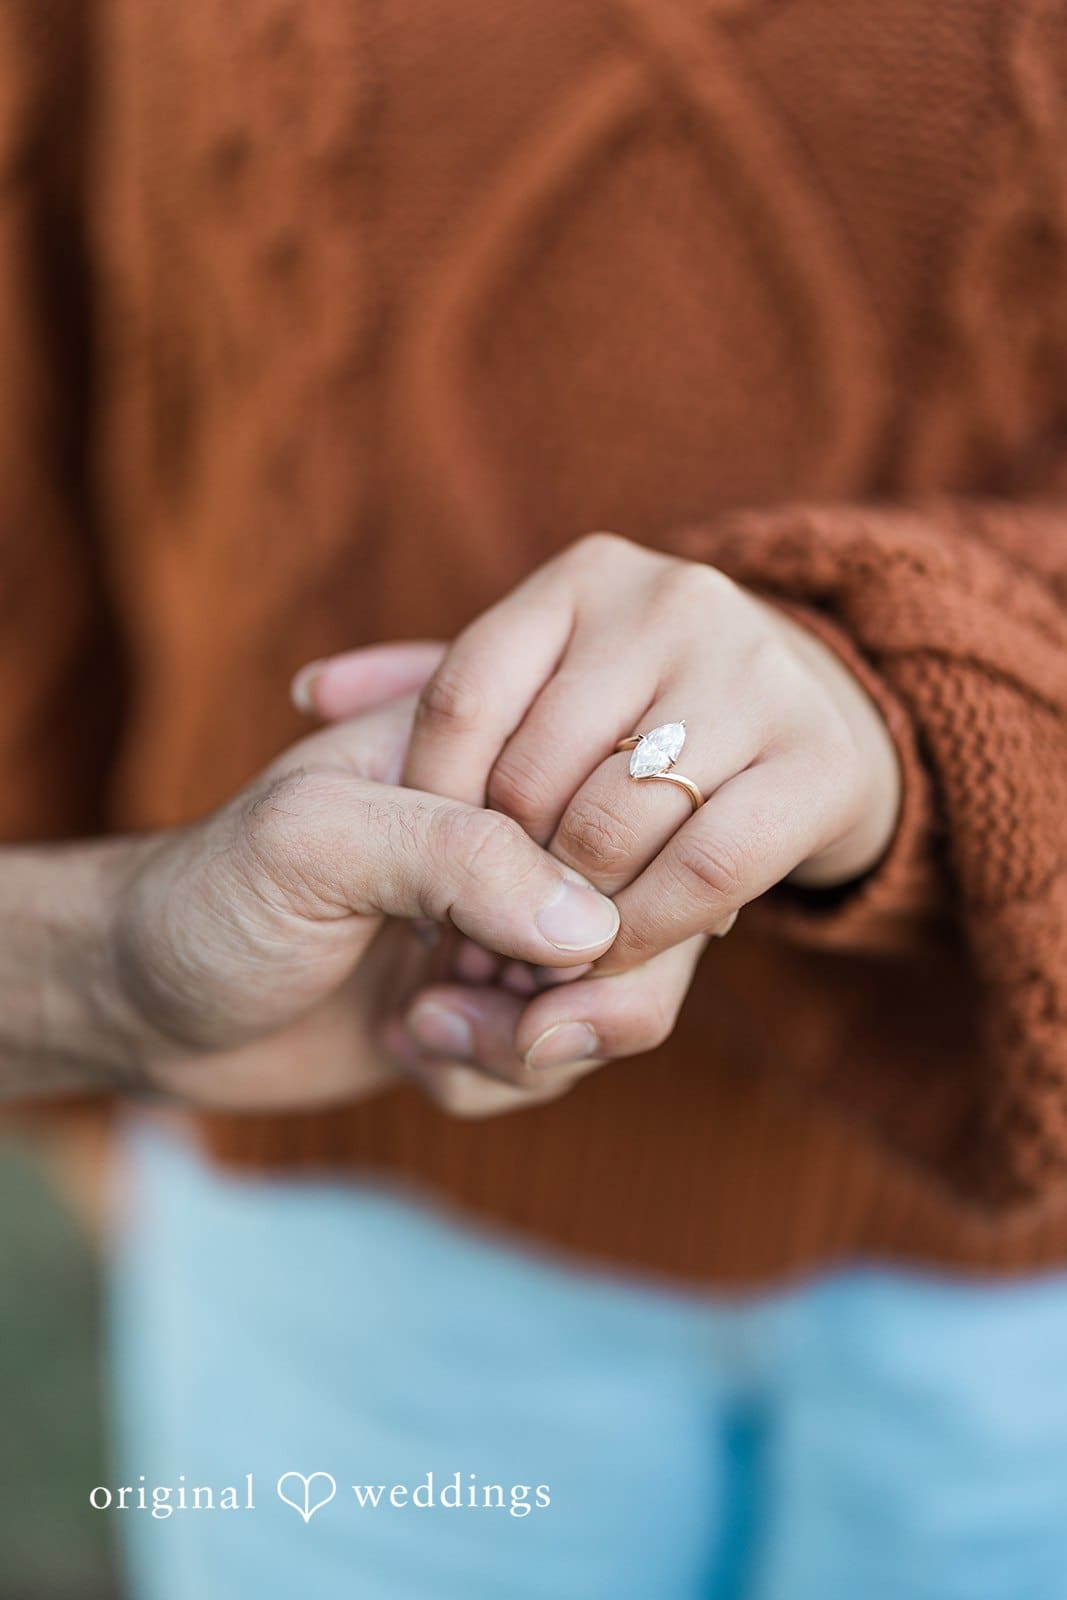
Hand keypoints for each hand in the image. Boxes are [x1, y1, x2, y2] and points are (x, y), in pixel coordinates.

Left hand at [104, 685, 618, 1109]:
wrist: (146, 1010)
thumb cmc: (208, 899)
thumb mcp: (313, 845)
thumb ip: (455, 857)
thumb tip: (593, 926)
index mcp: (486, 748)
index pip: (620, 793)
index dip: (606, 884)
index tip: (522, 941)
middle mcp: (518, 834)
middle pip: (650, 908)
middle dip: (581, 988)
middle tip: (482, 1007)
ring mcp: (514, 923)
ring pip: (619, 995)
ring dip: (531, 1043)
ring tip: (422, 1027)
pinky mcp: (500, 1003)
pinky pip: (565, 1054)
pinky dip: (497, 1074)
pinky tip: (412, 1049)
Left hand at [297, 533, 899, 1093]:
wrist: (797, 736)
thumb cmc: (628, 725)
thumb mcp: (515, 697)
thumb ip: (414, 697)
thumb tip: (312, 691)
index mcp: (583, 578)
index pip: (462, 702)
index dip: (432, 810)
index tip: (422, 874)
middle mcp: (675, 605)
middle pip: (535, 783)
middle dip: (496, 883)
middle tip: (475, 934)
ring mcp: (757, 677)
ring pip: (613, 837)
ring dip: (563, 926)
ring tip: (529, 956)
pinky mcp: (818, 767)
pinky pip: (708, 873)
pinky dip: (647, 938)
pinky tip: (612, 957)